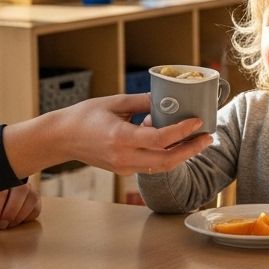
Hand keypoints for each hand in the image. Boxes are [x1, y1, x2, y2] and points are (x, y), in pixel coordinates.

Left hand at [0, 182, 41, 230]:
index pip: (0, 190)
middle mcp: (14, 180)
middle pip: (21, 190)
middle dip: (10, 212)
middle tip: (0, 226)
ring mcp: (26, 189)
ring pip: (32, 197)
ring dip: (20, 215)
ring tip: (7, 226)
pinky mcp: (34, 199)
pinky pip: (36, 207)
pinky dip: (27, 217)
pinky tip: (15, 223)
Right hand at [61, 93, 212, 174]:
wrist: (61, 138)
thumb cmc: (84, 116)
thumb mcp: (114, 102)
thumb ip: (142, 101)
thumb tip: (166, 97)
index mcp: (121, 137)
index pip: (160, 139)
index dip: (182, 131)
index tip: (198, 122)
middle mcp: (124, 157)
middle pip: (167, 160)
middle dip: (191, 150)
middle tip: (208, 137)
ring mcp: (123, 167)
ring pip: (161, 167)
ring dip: (182, 156)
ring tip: (198, 142)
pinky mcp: (123, 170)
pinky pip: (151, 166)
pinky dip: (166, 156)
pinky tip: (175, 144)